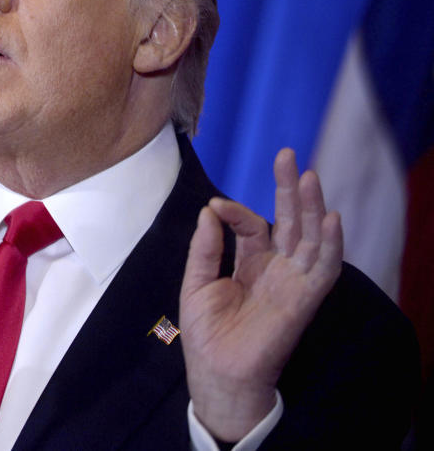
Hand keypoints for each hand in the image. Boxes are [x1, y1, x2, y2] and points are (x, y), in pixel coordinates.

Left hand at [179, 149, 342, 440]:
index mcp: (250, 262)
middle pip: (290, 221)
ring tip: (310, 176)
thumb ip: (205, 247)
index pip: (253, 225)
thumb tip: (209, 210)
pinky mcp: (304, 299)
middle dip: (289, 189)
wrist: (216, 372)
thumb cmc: (205, 332)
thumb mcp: (196, 282)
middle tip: (287, 155)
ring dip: (313, 207)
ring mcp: (292, 281)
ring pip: (310, 237)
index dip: (236, 211)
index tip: (215, 206)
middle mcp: (276, 268)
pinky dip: (330, 244)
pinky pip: (323, 269)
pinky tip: (331, 218)